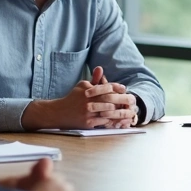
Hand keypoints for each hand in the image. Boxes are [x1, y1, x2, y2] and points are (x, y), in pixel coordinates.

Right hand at [22, 80, 137, 129]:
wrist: (58, 113)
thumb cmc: (73, 98)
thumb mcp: (82, 86)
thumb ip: (94, 80)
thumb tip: (100, 68)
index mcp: (87, 90)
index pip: (105, 87)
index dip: (116, 87)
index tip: (124, 88)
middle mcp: (87, 100)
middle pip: (109, 99)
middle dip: (122, 100)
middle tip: (131, 100)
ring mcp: (87, 112)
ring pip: (108, 111)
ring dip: (119, 111)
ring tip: (127, 110)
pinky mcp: (87, 123)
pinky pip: (103, 121)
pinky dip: (112, 120)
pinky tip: (118, 119)